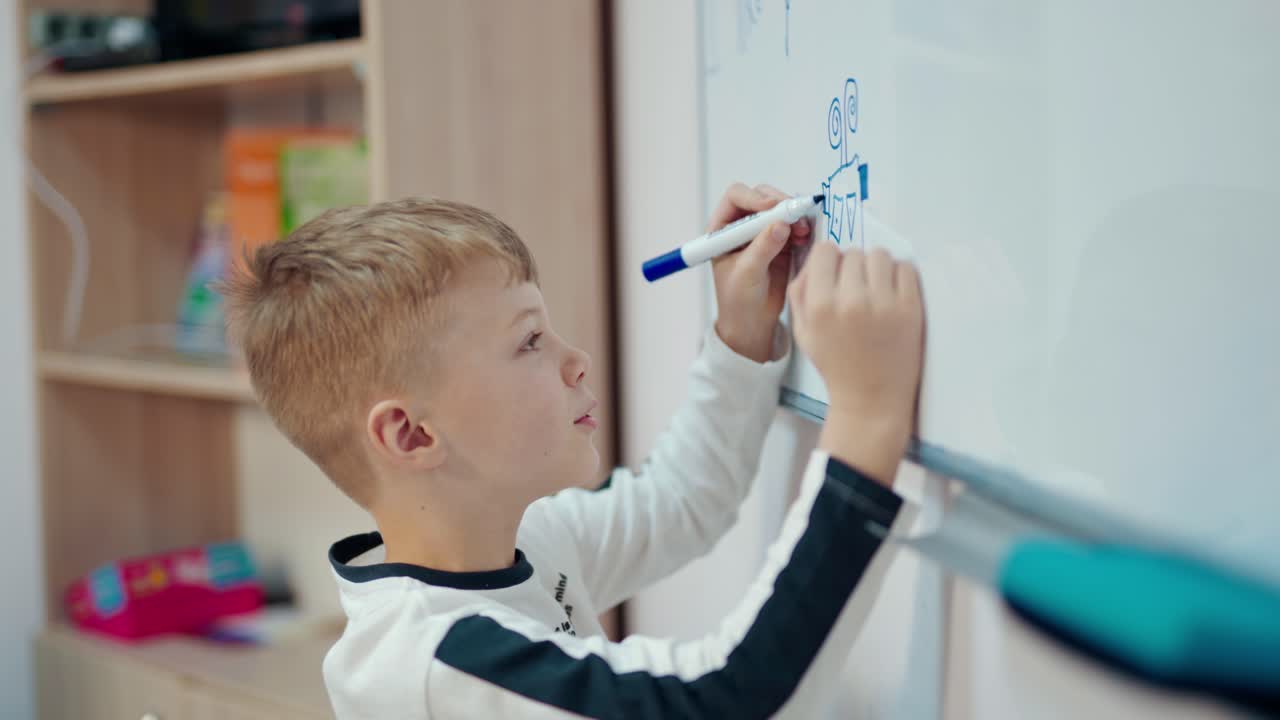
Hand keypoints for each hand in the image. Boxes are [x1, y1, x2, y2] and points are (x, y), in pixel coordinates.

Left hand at [710, 183, 811, 362]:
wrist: (752, 322)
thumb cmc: (738, 300)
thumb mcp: (747, 274)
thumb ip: (762, 248)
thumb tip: (780, 224)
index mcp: (722, 228)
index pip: (736, 196)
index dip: (755, 198)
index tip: (772, 209)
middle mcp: (742, 224)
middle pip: (762, 196)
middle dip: (780, 203)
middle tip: (795, 215)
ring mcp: (762, 231)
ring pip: (781, 208)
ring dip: (794, 214)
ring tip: (803, 230)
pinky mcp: (782, 241)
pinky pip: (794, 224)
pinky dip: (802, 226)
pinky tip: (805, 237)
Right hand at [788, 243, 923, 484]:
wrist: (871, 399)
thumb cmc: (835, 365)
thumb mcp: (803, 333)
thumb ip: (800, 293)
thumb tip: (814, 260)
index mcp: (820, 306)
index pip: (826, 251)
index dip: (830, 262)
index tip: (836, 277)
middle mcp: (850, 300)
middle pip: (853, 252)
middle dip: (853, 268)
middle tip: (857, 290)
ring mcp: (883, 303)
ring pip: (880, 255)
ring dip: (877, 268)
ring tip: (876, 290)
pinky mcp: (910, 308)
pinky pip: (906, 267)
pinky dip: (899, 275)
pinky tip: (893, 294)